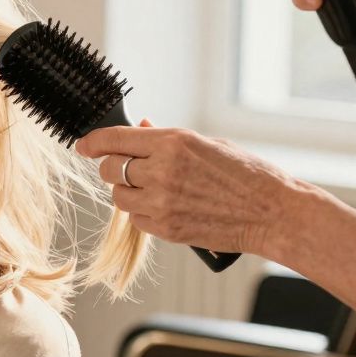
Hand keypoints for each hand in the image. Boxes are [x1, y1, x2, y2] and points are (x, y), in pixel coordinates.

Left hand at [75, 120, 322, 257]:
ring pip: (118, 196)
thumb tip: (140, 128)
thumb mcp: (207, 144)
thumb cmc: (246, 174)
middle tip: (126, 167)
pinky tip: (165, 206)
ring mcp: (162, 201)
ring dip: (127, 191)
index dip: (92, 141)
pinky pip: (136, 218)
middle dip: (113, 166)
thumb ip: (167, 139)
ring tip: (151, 188)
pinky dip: (143, 212)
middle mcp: (162, 170)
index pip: (114, 138)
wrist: (273, 213)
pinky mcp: (165, 228)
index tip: (82, 144)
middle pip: (110, 168)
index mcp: (172, 142)